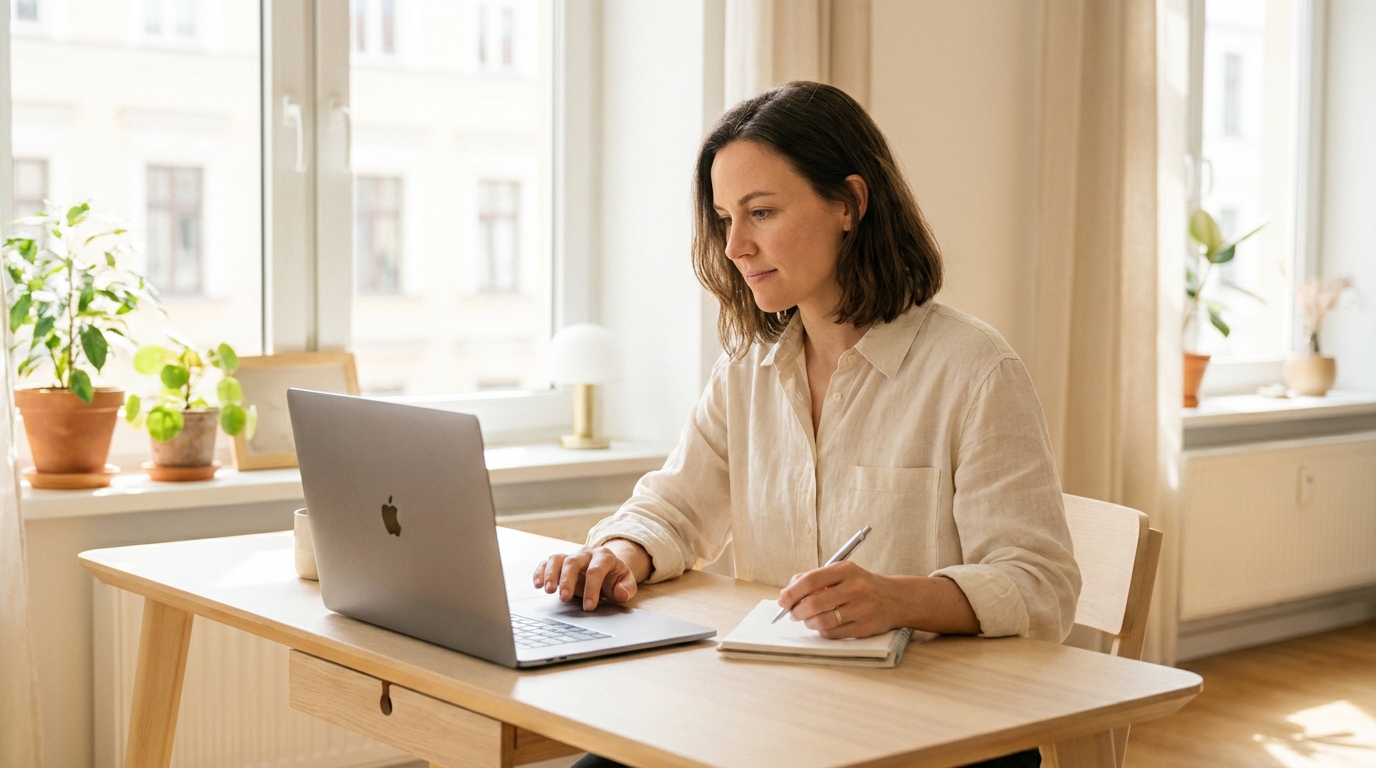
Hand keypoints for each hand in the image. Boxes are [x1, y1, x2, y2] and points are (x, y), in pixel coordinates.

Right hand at [532, 539, 649, 610]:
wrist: (607, 569)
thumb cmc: (615, 578)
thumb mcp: (627, 583)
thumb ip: (626, 589)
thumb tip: (620, 593)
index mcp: (604, 557)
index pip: (596, 570)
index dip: (592, 588)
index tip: (589, 607)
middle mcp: (586, 554)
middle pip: (573, 562)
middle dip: (568, 580)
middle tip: (564, 598)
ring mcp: (571, 556)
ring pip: (557, 559)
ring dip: (551, 574)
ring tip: (548, 591)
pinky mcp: (560, 563)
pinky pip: (547, 563)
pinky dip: (540, 572)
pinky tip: (537, 584)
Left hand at [776, 560, 905, 638]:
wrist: (896, 599)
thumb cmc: (862, 585)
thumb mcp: (842, 572)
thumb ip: (815, 578)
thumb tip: (787, 592)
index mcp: (846, 570)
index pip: (811, 580)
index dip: (792, 592)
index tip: (782, 601)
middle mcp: (854, 588)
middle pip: (813, 604)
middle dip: (796, 611)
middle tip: (793, 613)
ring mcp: (861, 609)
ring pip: (821, 622)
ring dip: (808, 623)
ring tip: (808, 619)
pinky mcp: (864, 628)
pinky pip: (833, 634)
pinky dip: (822, 631)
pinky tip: (824, 625)